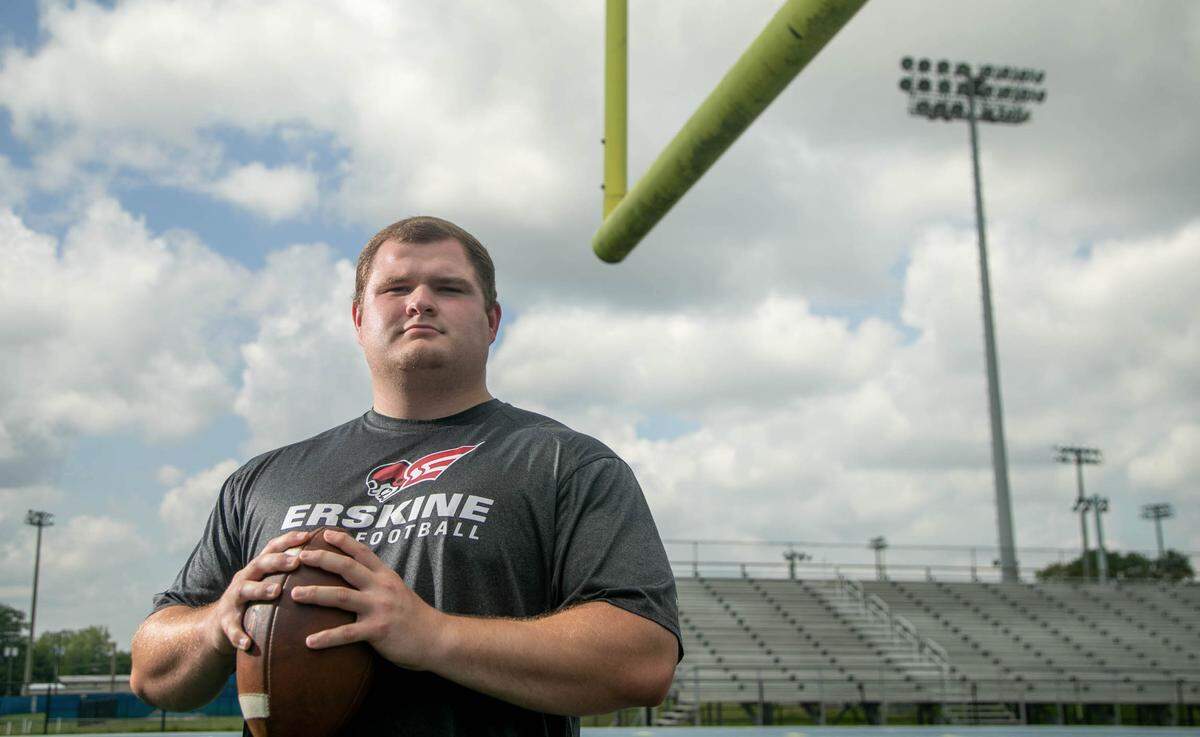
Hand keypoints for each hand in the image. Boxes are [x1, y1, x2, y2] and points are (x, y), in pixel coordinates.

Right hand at [206, 529, 312, 656]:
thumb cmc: (253, 601)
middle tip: (296, 561)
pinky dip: (239, 635)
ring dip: (260, 590)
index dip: (289, 540)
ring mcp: (233, 600)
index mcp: (257, 568)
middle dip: (277, 561)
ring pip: (245, 590)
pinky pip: (231, 629)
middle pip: (259, 564)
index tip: (308, 535)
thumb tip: (325, 562)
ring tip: (276, 591)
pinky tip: (248, 643)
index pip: (272, 548)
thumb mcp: (267, 582)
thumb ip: (287, 573)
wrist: (218, 625)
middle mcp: (244, 579)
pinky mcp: (225, 622)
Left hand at [289, 529, 446, 669]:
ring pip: (341, 597)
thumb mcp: (399, 591)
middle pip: (347, 568)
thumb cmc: (415, 617)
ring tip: (294, 594)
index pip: (362, 552)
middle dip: (321, 560)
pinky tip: (309, 642)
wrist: (437, 638)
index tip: (325, 533)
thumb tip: (358, 578)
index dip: (343, 541)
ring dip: (315, 594)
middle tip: (299, 557)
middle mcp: (381, 588)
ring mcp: (379, 608)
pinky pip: (347, 634)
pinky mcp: (377, 630)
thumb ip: (378, 583)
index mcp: (386, 576)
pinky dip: (326, 637)